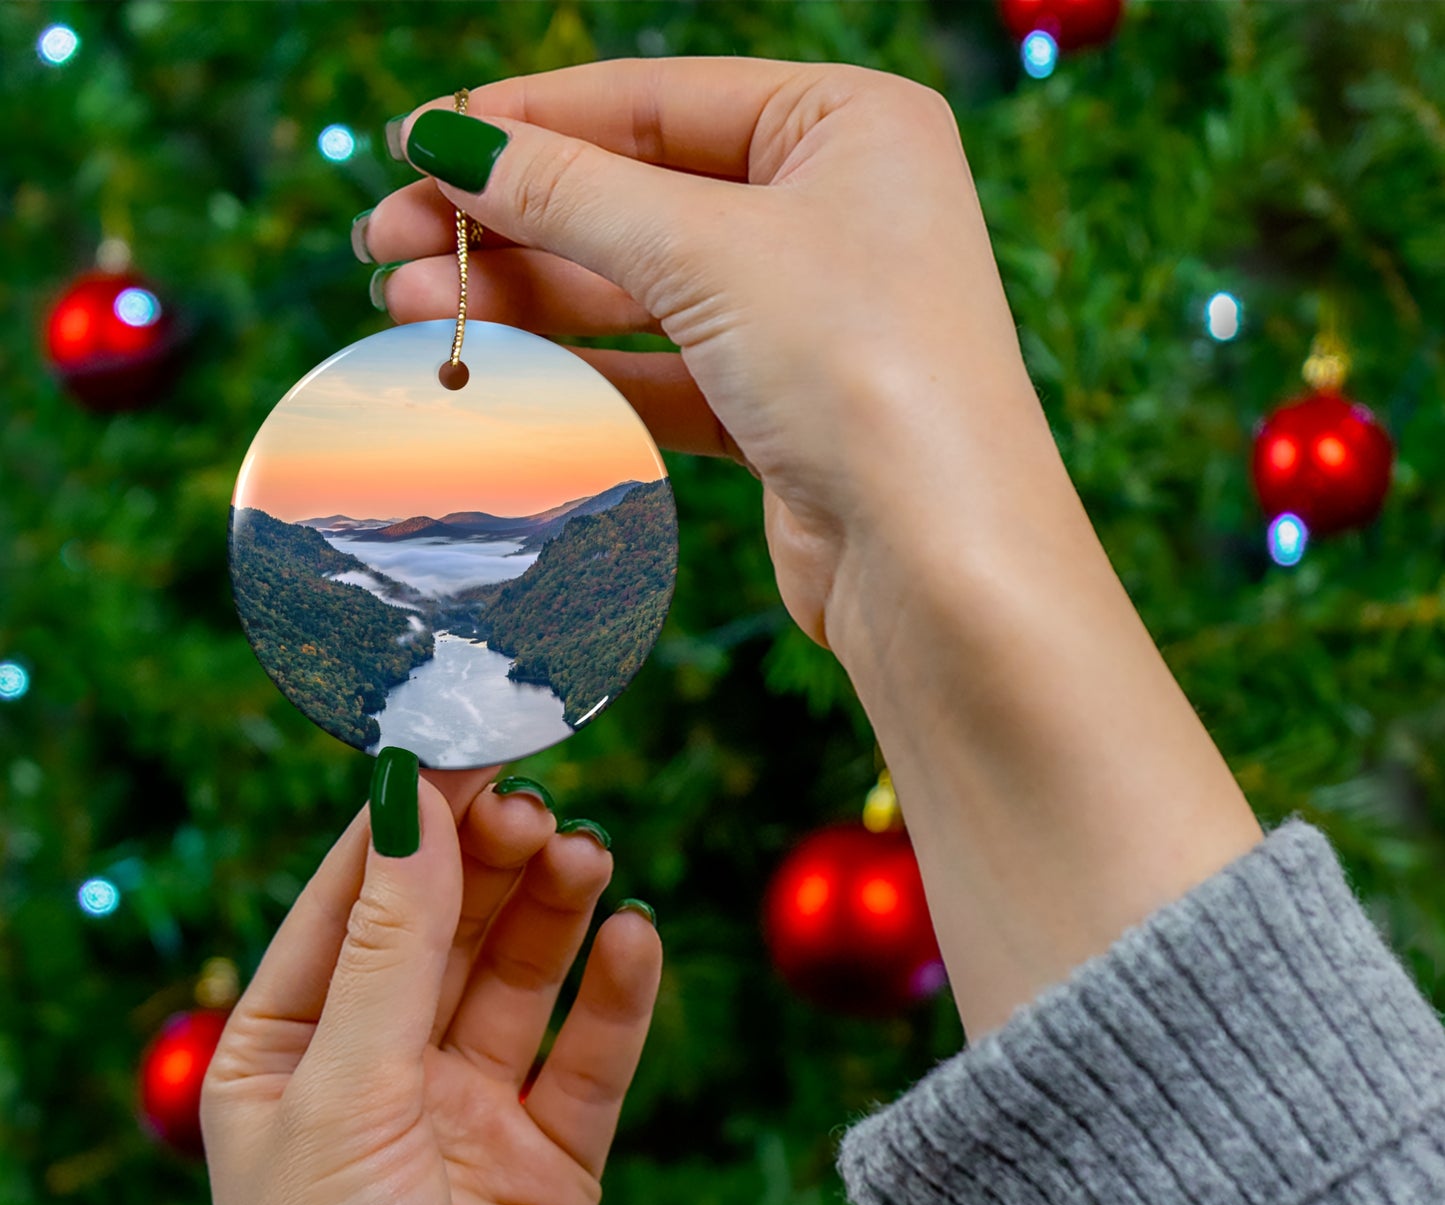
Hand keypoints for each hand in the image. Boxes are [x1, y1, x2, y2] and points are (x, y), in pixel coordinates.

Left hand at [201, 763, 661, 1204]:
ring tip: (588, 857)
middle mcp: (380, 1072)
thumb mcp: (346, 1095)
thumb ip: (391, 945)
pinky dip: (617, 994)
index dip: (410, 821)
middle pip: (446, 926)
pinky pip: (591, 1055)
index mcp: (289, 1052)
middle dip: (490, 862)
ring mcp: (469, 1113)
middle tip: (539, 810)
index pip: (353, 900)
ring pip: (521, 977)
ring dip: (555, 911)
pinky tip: (635, 941)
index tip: (470, 746)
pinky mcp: (552, 1159)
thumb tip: (410, 798)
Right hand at [360, 56, 1058, 662]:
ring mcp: (809, 315)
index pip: (655, 101)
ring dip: (525, 299)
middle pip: (637, 196)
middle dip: (509, 221)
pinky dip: (580, 372)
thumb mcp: (706, 251)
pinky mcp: (783, 409)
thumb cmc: (861, 369)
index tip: (415, 142)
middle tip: (385, 241)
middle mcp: (835, 210)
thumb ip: (571, 192)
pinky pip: (662, 371)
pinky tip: (490, 370)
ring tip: (406, 306)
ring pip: (640, 290)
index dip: (526, 121)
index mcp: (848, 125)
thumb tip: (449, 141)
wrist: (938, 562)